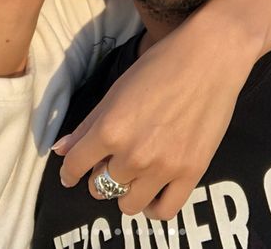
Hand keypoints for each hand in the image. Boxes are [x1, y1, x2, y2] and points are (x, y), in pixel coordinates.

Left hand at [53, 0, 270, 218]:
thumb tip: (60, 150)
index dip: (69, 172)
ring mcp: (162, 168)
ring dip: (125, 192)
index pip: (75, 166)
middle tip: (111, 162)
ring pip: (128, 204)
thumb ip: (88, 124)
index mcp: (109, 129)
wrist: (210, 58)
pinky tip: (152, 192)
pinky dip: (153, 207)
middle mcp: (132, 155)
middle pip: (100, 187)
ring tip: (133, 176)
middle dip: (100, 176)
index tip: (71, 174)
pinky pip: (164, 211)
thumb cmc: (160, 65)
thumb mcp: (117, 89)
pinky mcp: (191, 174)